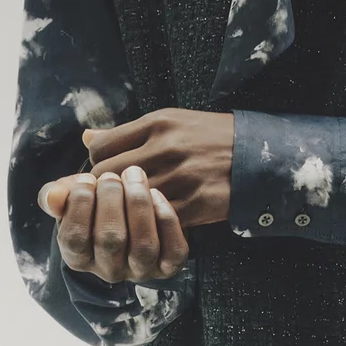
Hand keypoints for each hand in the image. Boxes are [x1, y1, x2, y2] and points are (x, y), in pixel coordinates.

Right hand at [38, 168, 189, 283]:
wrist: (137, 205)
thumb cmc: (100, 200)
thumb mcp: (76, 196)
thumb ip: (59, 194)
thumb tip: (53, 195)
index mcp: (80, 257)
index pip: (74, 239)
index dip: (79, 205)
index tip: (86, 177)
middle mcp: (110, 270)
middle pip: (109, 241)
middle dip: (110, 201)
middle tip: (113, 174)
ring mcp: (142, 269)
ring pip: (142, 247)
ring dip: (138, 205)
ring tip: (134, 175)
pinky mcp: (170, 264)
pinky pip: (172, 251)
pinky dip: (166, 221)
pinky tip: (158, 193)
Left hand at [82, 108, 234, 230]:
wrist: (259, 154)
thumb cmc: (209, 135)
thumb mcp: (171, 120)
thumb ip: (128, 132)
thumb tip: (87, 139)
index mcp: (157, 123)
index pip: (100, 148)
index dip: (95, 165)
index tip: (103, 175)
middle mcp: (166, 147)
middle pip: (106, 177)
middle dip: (102, 192)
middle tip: (109, 200)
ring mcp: (180, 177)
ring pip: (127, 204)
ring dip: (122, 213)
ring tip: (126, 213)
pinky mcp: (195, 204)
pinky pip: (155, 221)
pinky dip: (149, 225)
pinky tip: (151, 222)